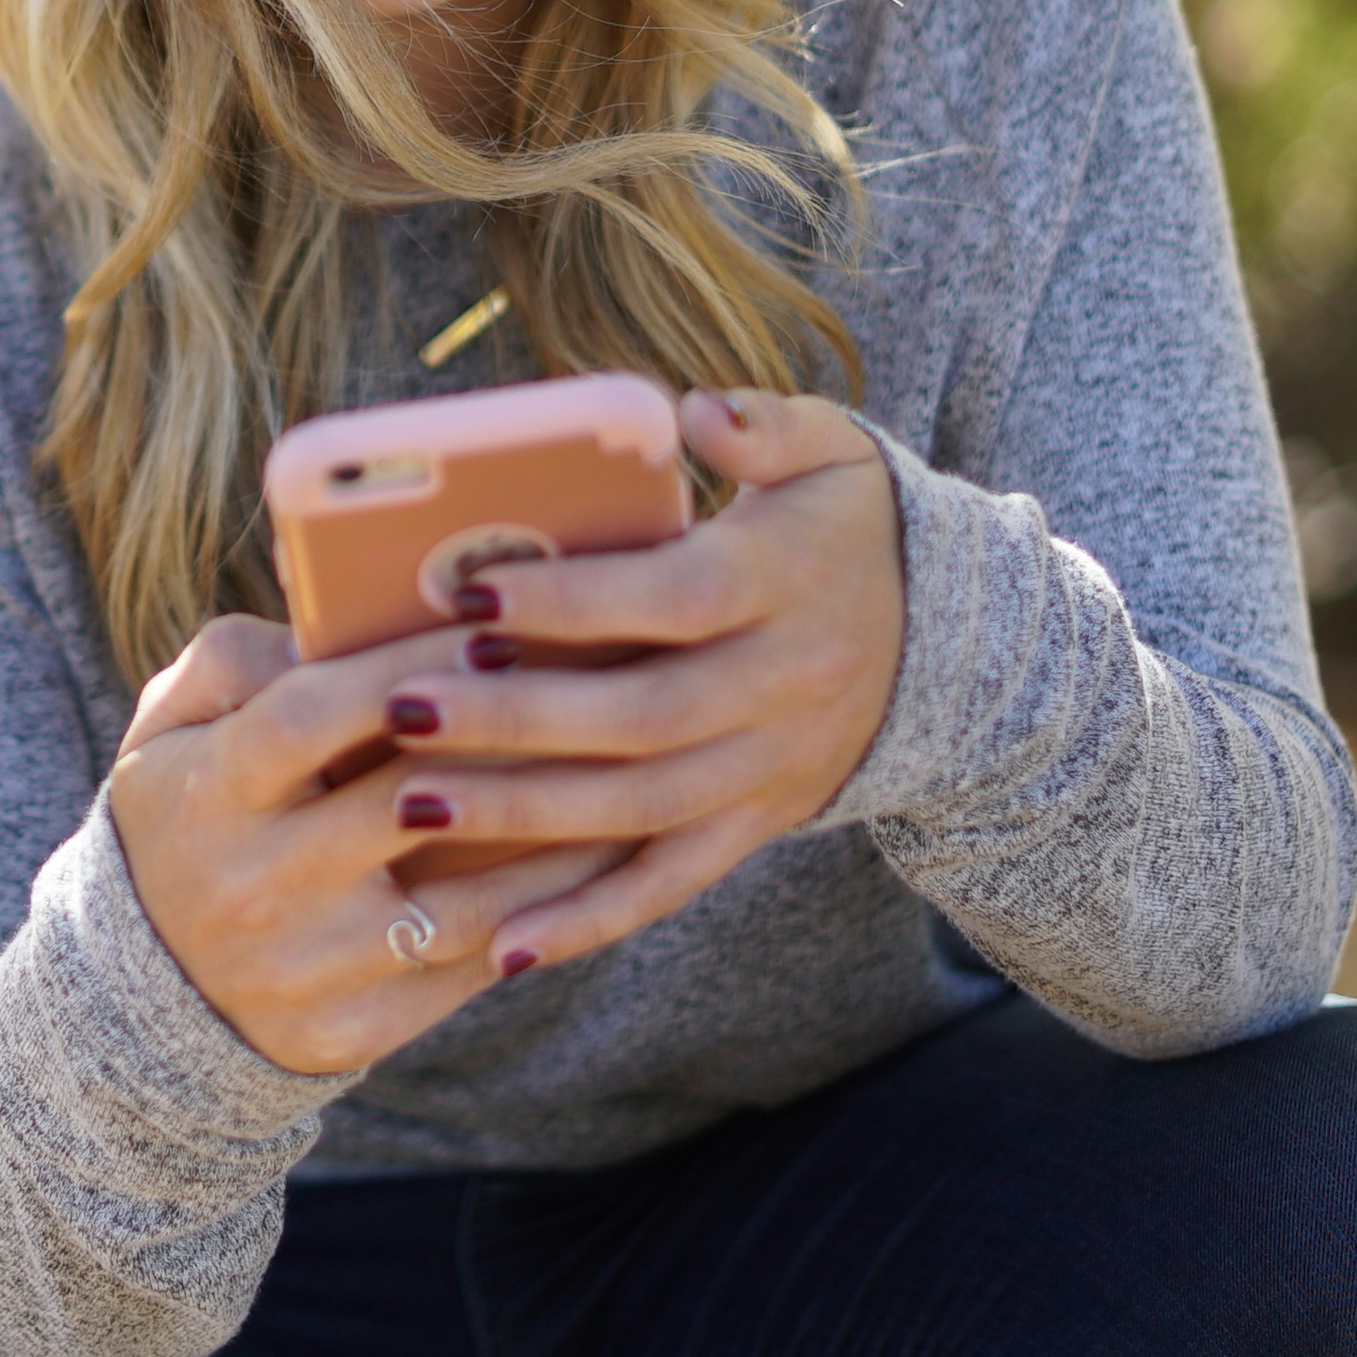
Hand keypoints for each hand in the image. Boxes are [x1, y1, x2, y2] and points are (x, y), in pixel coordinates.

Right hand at [104, 614, 630, 1075]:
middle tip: (598, 688)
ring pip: (465, 903)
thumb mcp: (169, 730)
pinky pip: (469, 971)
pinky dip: (541, 919)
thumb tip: (330, 622)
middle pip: (406, 805)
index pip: (313, 718)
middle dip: (509, 743)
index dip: (404, 669)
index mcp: (211, 793)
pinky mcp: (350, 1033)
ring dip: (559, 844)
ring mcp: (307, 968)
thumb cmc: (186, 818)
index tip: (491, 626)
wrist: (142, 992)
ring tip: (633, 782)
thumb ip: (234, 658)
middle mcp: (256, 885)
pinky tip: (598, 869)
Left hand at [379, 389, 903, 976]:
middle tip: (404, 708)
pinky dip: (588, 922)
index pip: (671, 601)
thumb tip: (693, 410)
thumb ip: (762, 424)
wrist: (952, 643)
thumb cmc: (847, 526)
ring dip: (524, 817)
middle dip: (515, 719)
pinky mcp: (754, 827)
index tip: (470, 592)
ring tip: (411, 804)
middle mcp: (781, 690)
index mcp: (784, 586)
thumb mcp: (832, 453)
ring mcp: (767, 771)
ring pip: (638, 810)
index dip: (573, 603)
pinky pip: (668, 886)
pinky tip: (503, 946)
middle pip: (639, 718)